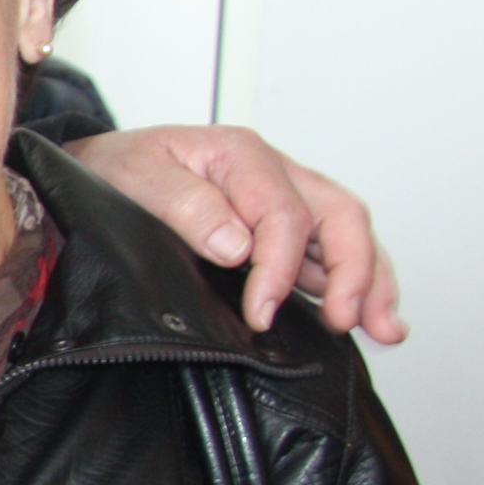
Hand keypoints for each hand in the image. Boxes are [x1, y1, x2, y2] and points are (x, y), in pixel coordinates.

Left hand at [67, 126, 405, 342]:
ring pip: (346, 235)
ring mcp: (282, 198)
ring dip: (371, 281)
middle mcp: (273, 173)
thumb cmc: (115, 168)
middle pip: (339, 216)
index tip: (260, 315)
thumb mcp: (137, 175)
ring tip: (385, 329)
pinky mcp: (280, 227)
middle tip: (349, 322)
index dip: (278, 269)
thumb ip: (186, 204)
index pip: (284, 214)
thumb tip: (237, 246)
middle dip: (355, 271)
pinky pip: (328, 252)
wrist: (98, 168)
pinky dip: (356, 282)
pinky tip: (370, 316)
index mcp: (241, 155)